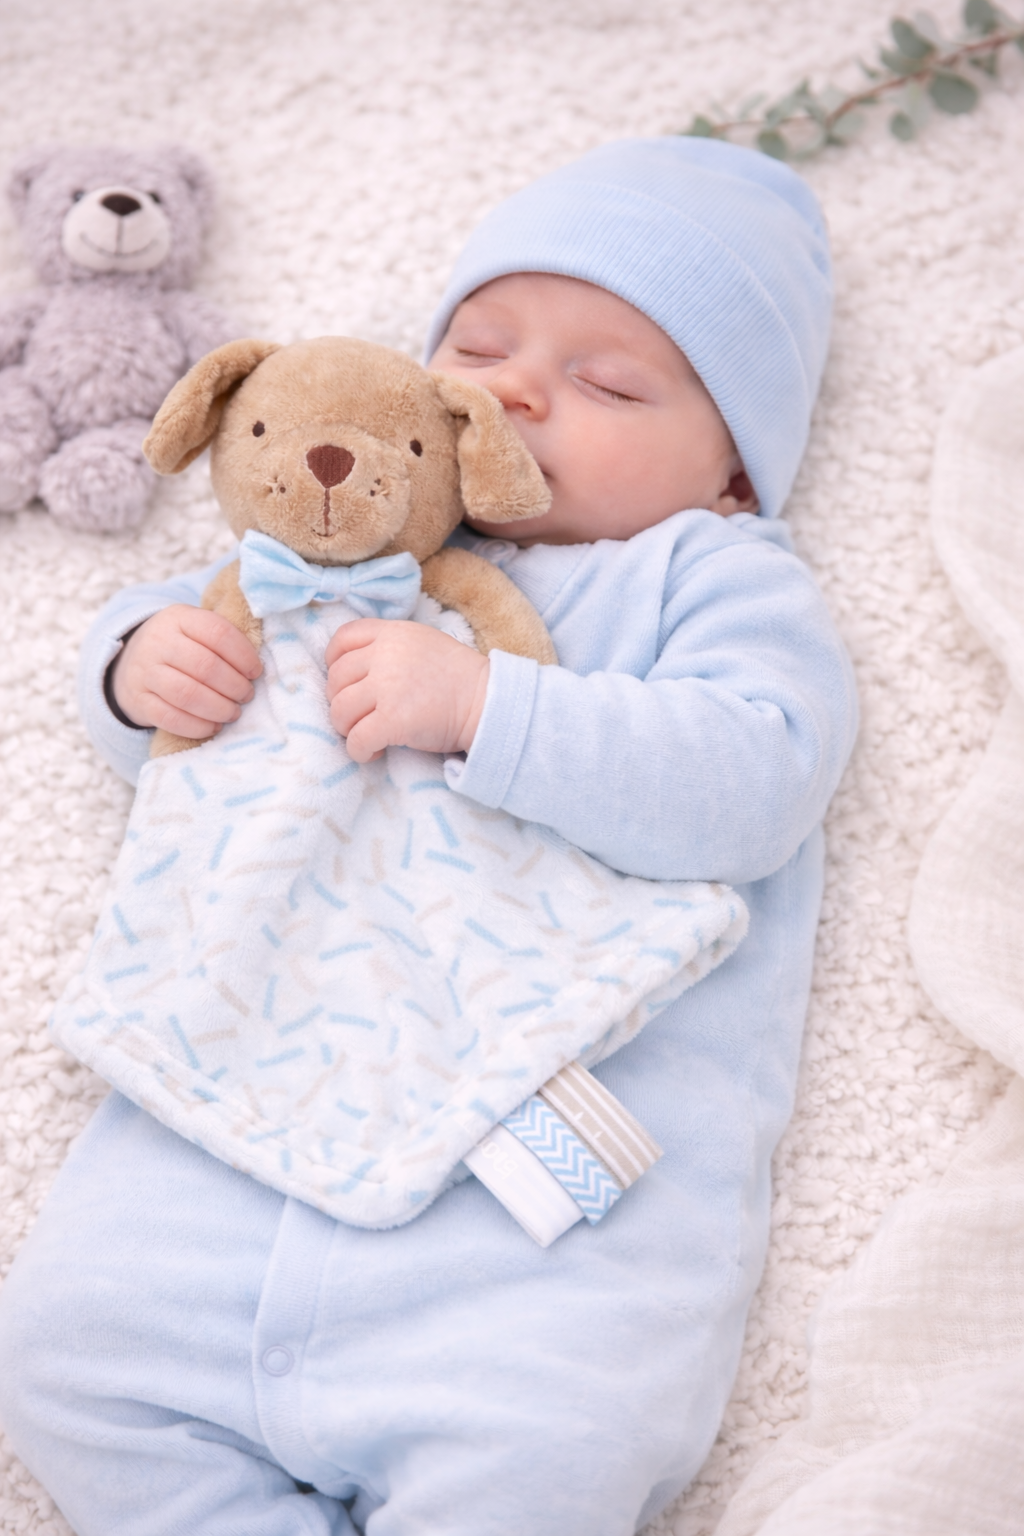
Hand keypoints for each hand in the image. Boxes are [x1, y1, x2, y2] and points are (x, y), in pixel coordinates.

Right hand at [110, 605, 261, 736]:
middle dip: (234, 686)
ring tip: (233, 713)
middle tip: (246, 696)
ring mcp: (145, 672)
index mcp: (179, 618)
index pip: (217, 632)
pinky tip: (213, 726)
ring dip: (218, 708)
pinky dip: (197, 726)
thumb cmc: (180, 647)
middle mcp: (158, 642)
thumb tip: (257, 668)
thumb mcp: (195, 629)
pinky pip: (169, 717)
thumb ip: (222, 639)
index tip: (255, 672)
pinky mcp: (138, 700)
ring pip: (186, 694)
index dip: (243, 655)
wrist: (132, 662)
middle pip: (204, 666)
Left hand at [325, 619, 488, 762]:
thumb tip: (355, 670)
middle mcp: (385, 656)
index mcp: (393, 634)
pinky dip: (359, 751)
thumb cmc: (458, 678)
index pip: (343, 639)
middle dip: (341, 702)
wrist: (487, 702)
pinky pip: (356, 739)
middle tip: (361, 716)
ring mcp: (387, 688)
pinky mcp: (392, 720)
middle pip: (336, 679)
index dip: (333, 662)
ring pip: (339, 711)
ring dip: (347, 728)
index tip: (345, 682)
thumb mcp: (422, 643)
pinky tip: (374, 752)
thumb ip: (390, 647)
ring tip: (366, 734)